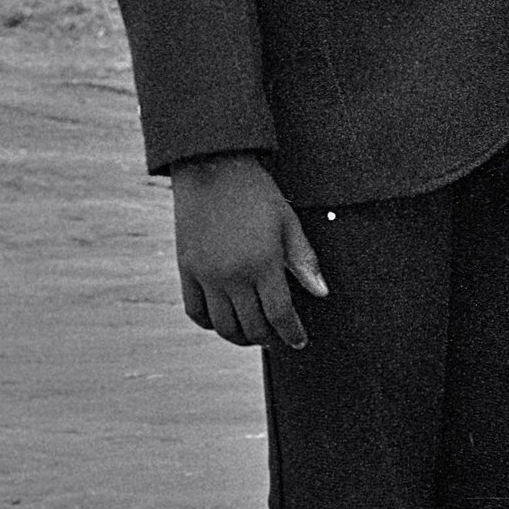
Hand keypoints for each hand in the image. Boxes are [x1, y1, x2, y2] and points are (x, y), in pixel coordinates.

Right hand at [172, 153, 327, 347]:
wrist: (212, 167)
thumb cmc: (256, 193)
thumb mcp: (288, 222)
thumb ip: (304, 260)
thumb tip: (322, 293)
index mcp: (263, 263)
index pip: (280, 314)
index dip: (292, 334)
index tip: (298, 342)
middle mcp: (233, 275)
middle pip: (253, 326)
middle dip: (269, 339)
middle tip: (278, 338)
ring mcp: (206, 275)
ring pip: (224, 326)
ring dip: (241, 338)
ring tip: (254, 335)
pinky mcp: (186, 270)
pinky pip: (195, 312)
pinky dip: (211, 324)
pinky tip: (224, 321)